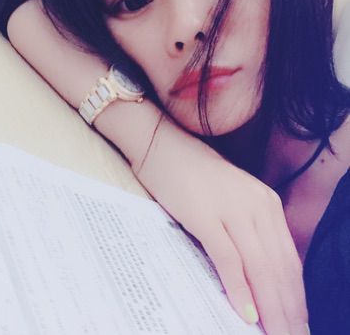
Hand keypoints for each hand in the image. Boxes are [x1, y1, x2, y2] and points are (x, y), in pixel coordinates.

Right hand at [133, 118, 308, 334]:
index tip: (298, 322)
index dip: (296, 297)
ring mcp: (232, 209)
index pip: (289, 260)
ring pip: (260, 268)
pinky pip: (228, 259)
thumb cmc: (194, 175)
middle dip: (288, 310)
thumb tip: (256, 273)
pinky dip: (239, 289)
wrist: (164, 145)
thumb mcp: (231, 198)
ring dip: (270, 308)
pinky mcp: (206, 215)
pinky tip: (245, 314)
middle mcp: (257, 205)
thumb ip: (247, 229)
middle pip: (279, 269)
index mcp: (266, 203)